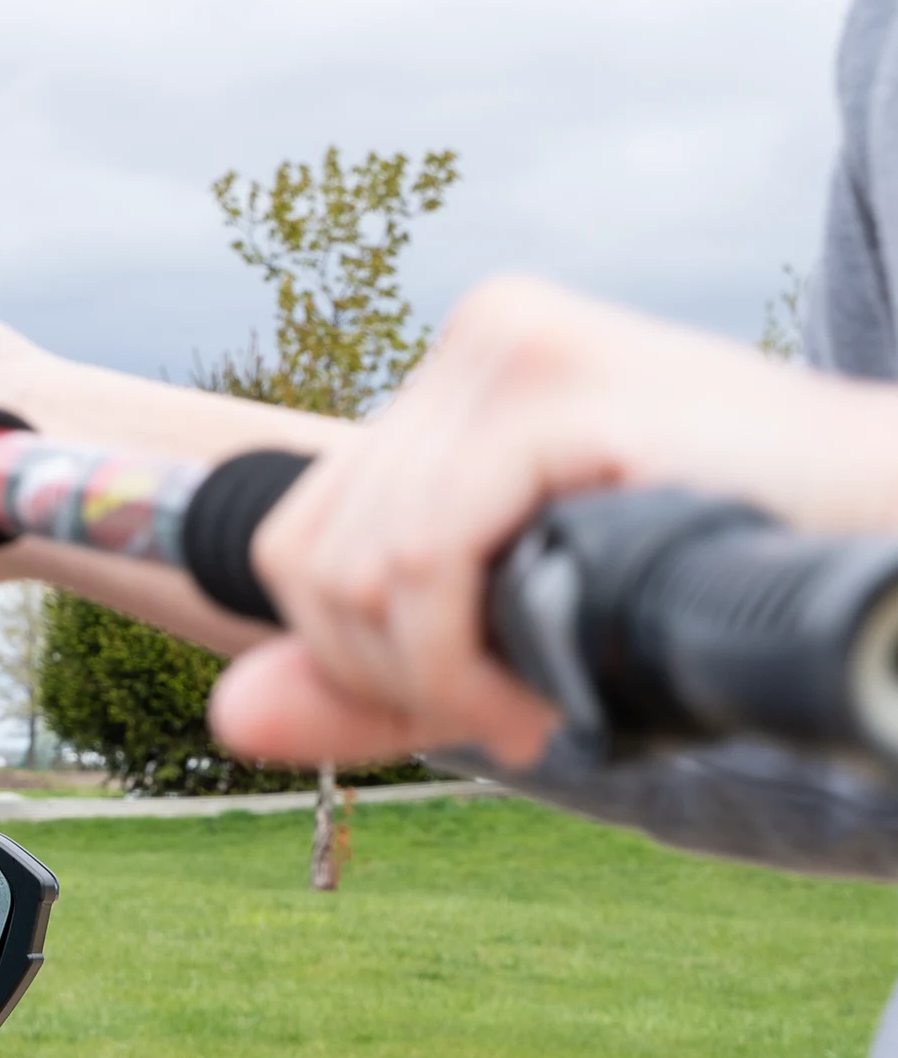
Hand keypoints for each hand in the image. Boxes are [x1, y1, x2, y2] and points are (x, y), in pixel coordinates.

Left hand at [210, 275, 897, 767]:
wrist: (891, 527)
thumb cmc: (716, 576)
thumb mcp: (516, 633)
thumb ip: (373, 675)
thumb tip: (226, 716)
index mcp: (461, 374)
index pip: (300, 534)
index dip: (349, 653)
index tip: (464, 702)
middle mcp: (472, 339)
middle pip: (309, 555)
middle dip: (385, 675)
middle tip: (508, 718)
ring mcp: (507, 350)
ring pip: (357, 564)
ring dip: (432, 681)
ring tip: (537, 708)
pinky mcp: (551, 389)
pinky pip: (425, 555)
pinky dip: (457, 659)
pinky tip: (538, 696)